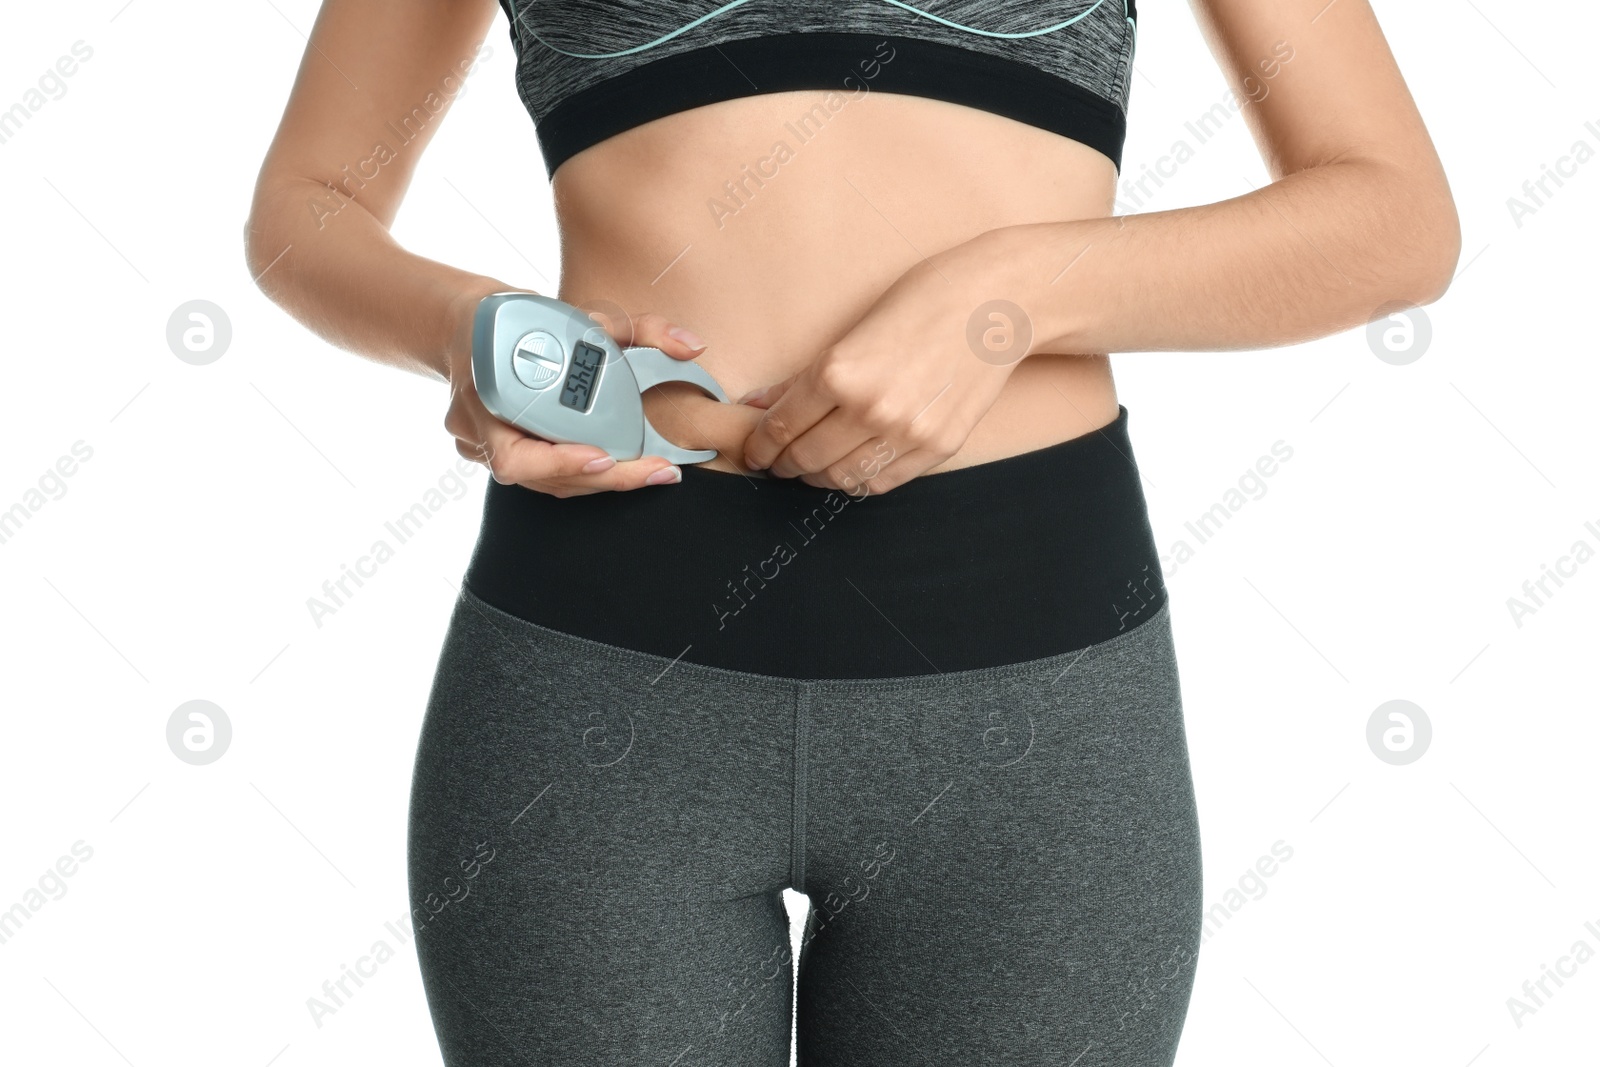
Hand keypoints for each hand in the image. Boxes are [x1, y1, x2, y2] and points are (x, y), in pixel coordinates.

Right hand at [443, 289, 716, 496]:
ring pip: (541, 484)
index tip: (603, 457)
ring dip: (595, 481)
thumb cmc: (522, 319)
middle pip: (537, 478)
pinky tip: (618, 468)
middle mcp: (476, 429)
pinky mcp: (491, 455)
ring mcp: (479, 447)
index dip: (559, 462)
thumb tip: (692, 346)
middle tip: (652, 471)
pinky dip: (577, 475)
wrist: (472, 324)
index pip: (514, 453)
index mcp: (484, 391)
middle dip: (598, 479)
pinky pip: (538, 478)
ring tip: (649, 471)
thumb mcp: (582, 315)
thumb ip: (639, 329)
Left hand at [739, 234, 1028, 493]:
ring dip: (817, 477)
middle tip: (776, 462)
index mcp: (839, 371)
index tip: (752, 452)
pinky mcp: (938, 447)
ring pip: (841, 477)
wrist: (999, 303)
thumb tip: (759, 406)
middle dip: (783, 464)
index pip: (782, 426)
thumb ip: (805, 377)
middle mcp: (870, 408)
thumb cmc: (924, 299)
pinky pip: (882, 481)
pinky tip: (849, 468)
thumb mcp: (853, 329)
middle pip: (806, 457)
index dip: (759, 445)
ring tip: (810, 467)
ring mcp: (907, 433)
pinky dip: (858, 480)